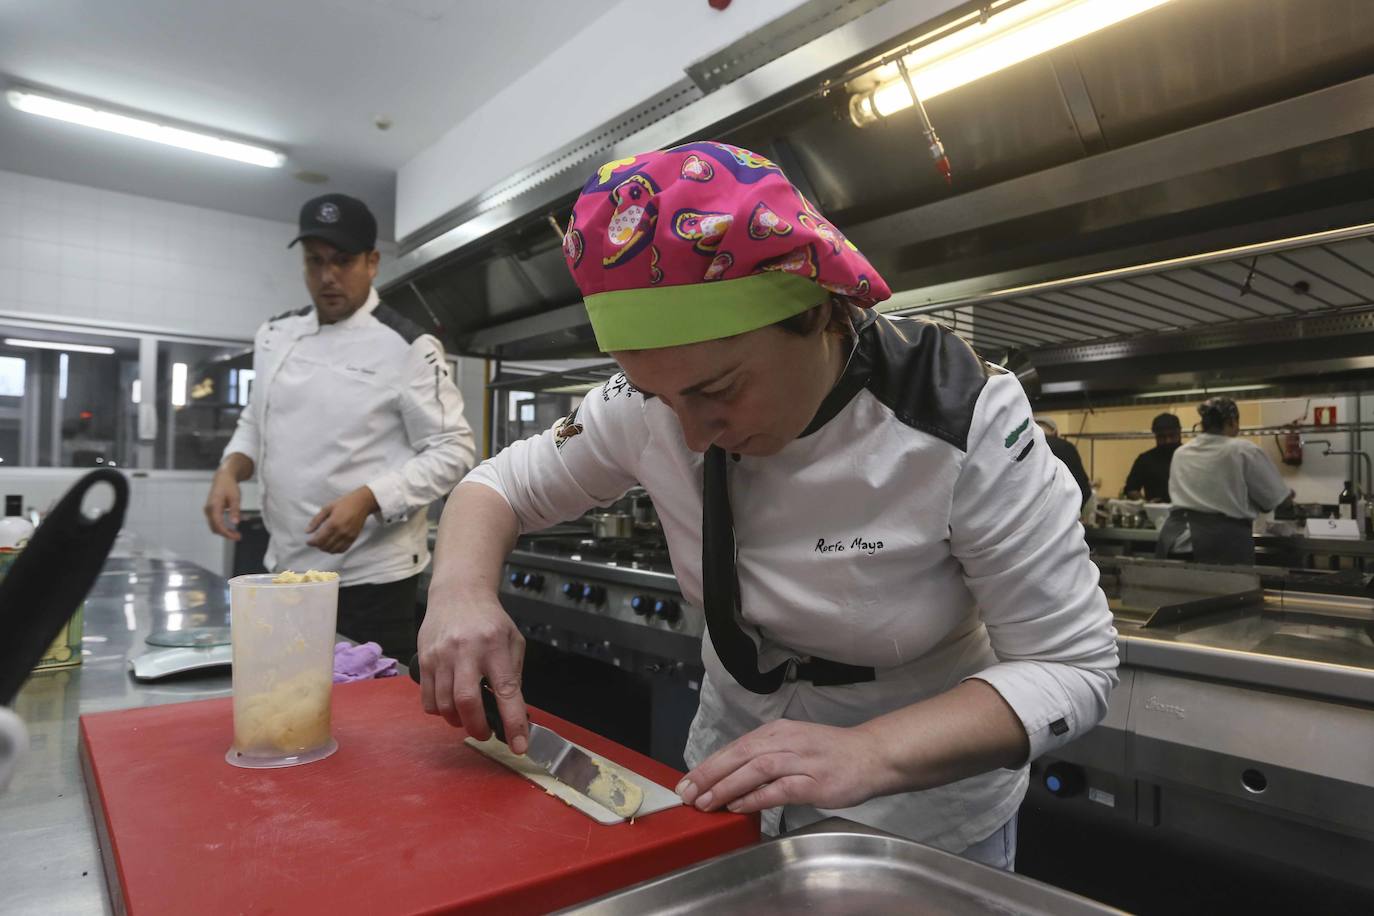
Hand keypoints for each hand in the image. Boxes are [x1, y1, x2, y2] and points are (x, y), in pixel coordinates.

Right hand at [203, 471, 242, 540]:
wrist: (223, 478)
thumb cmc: (229, 486)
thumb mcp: (235, 497)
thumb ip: (235, 510)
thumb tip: (235, 522)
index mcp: (213, 506)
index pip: (218, 524)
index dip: (227, 533)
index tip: (236, 537)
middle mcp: (208, 510)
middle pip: (215, 527)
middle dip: (226, 534)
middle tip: (238, 536)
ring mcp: (208, 510)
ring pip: (214, 526)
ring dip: (224, 531)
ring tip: (236, 534)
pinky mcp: (211, 511)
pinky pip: (215, 522)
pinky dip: (223, 526)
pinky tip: (232, 527)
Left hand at [305, 486, 377, 553]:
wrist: (362, 503)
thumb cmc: (344, 503)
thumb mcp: (327, 508)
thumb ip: (316, 520)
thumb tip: (307, 531)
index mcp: (333, 523)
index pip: (319, 539)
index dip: (312, 543)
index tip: (308, 542)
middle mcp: (341, 532)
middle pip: (325, 546)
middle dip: (318, 546)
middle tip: (315, 542)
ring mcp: (348, 536)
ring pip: (333, 550)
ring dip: (326, 549)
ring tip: (323, 543)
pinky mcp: (354, 538)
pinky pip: (343, 549)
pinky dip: (335, 550)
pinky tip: (332, 545)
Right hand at [417, 589, 528, 751]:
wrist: (458, 594)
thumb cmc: (489, 620)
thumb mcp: (513, 641)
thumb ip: (514, 675)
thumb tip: (512, 713)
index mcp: (495, 646)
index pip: (506, 691)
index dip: (513, 723)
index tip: (520, 746)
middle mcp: (466, 651)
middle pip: (467, 703)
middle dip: (478, 728)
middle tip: (485, 733)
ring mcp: (441, 656)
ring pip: (444, 706)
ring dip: (458, 721)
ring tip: (468, 717)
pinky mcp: (423, 660)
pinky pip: (427, 700)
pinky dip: (440, 712)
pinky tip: (450, 704)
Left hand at [676, 719, 890, 814]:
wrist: (872, 755)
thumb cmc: (831, 754)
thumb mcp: (793, 746)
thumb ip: (765, 758)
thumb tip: (731, 778)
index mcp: (777, 732)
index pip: (735, 747)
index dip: (709, 765)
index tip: (687, 781)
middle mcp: (785, 741)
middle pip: (739, 755)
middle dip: (709, 775)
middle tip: (687, 793)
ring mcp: (800, 760)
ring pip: (755, 769)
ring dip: (726, 786)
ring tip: (706, 802)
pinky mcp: (814, 781)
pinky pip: (779, 788)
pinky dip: (756, 797)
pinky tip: (739, 806)